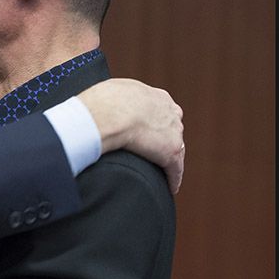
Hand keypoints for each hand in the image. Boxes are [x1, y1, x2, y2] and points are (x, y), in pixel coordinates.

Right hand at [78, 78, 184, 193]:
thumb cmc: (102, 102)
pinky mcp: (171, 153)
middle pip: (172, 129)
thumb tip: (106, 105)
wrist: (109, 114)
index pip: (162, 111)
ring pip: (176, 150)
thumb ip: (118, 98)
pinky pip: (175, 170)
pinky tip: (169, 187)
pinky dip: (172, 179)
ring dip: (168, 160)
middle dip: (164, 139)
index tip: (146, 130)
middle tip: (151, 152)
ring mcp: (173, 133)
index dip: (154, 122)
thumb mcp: (113, 91)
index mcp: (157, 97)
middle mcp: (170, 113)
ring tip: (160, 173)